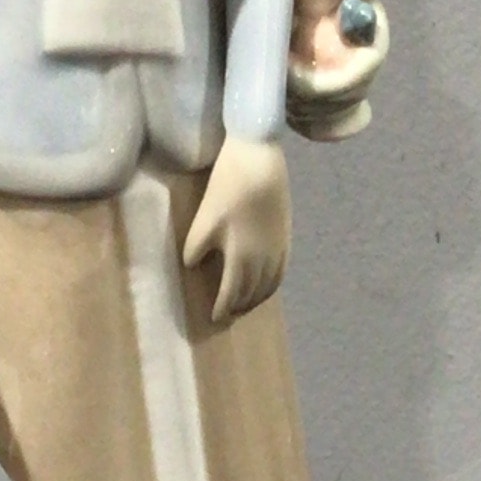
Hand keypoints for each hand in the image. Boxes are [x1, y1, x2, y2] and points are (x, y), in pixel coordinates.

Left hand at [183, 137, 291, 322]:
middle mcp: (263, 259)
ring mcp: (278, 248)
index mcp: (240, 257)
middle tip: (229, 315)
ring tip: (246, 304)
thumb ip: (196, 247)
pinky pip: (281, 271)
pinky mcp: (286, 236)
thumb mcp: (203, 219)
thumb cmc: (227, 188)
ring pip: (270, 285)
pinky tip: (266, 284)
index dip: (222, 307)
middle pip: (252, 293)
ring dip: (257, 299)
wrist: (259, 161)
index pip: (232, 293)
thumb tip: (194, 266)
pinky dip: (273, 284)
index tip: (214, 318)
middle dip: (240, 306)